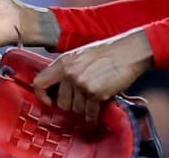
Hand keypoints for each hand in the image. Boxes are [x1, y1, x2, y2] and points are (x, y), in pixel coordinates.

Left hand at [32, 29, 153, 125]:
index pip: (39, 82)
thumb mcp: (80, 55)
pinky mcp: (95, 93)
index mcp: (63, 62)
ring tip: (91, 102)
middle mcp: (69, 73)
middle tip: (79, 102)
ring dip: (84, 109)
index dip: (42, 96)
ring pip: (75, 109)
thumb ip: (67, 69)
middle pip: (60, 102)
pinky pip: (89, 113)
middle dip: (70, 106)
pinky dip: (93, 116)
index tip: (50, 101)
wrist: (128, 52)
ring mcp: (81, 83)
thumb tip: (57, 86)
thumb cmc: (107, 53)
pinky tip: (95, 113)